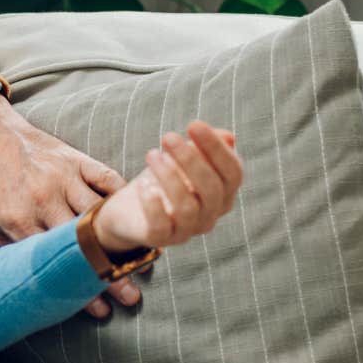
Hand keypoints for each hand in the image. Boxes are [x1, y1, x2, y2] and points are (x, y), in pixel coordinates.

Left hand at [0, 94, 138, 318]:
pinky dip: (126, 198)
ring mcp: (62, 176)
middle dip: (110, 274)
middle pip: (85, 244)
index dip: (80, 290)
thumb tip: (33, 282)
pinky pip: (107, 179)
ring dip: (125, 242)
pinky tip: (141, 217)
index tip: (102, 311)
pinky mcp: (74, 158)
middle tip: (131, 298)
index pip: (57, 263)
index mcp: (19, 220)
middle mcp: (44, 199)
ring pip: (102, 215)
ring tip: (145, 264)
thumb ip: (9, 249)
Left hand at [95, 122, 242, 253]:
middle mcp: (210, 215)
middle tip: (168, 136)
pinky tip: (144, 185)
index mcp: (223, 194)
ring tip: (152, 154)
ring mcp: (187, 230)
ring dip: (169, 177)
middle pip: (211, 189)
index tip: (194, 124)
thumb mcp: (182, 158)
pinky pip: (161, 226)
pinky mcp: (160, 239)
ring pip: (187, 207)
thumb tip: (229, 137)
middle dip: (191, 159)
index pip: (233, 173)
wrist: (129, 210)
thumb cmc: (162, 179)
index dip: (217, 149)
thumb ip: (204, 147)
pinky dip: (153, 205)